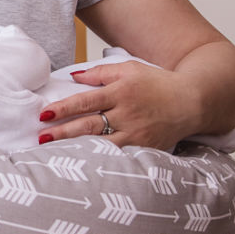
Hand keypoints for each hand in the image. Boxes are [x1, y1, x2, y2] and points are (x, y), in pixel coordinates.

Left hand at [39, 61, 195, 150]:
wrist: (193, 101)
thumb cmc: (157, 83)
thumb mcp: (129, 69)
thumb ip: (100, 73)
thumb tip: (72, 77)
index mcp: (122, 92)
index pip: (86, 101)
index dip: (64, 108)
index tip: (44, 114)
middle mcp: (128, 114)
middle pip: (90, 125)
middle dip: (63, 132)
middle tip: (41, 137)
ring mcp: (137, 134)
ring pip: (102, 144)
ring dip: (77, 149)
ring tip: (54, 154)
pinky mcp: (145, 149)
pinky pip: (119, 155)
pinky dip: (100, 159)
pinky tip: (83, 164)